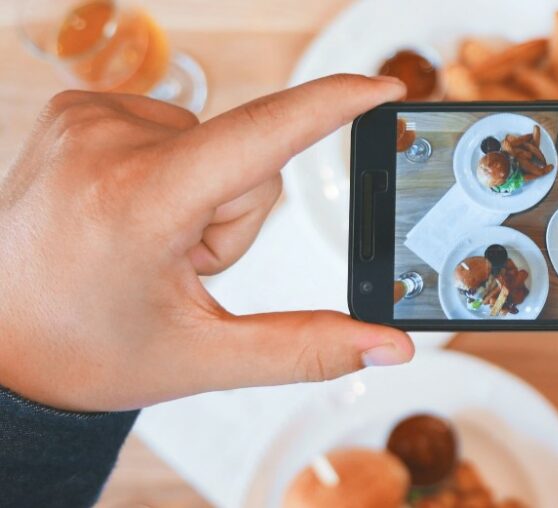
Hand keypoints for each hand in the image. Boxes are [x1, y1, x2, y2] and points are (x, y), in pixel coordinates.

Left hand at [0, 75, 413, 411]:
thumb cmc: (84, 350)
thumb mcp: (202, 358)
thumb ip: (308, 349)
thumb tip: (389, 347)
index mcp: (139, 203)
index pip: (262, 135)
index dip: (333, 106)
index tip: (384, 87)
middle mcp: (107, 143)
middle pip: (248, 160)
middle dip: (236, 217)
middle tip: (179, 266)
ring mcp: (86, 119)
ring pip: (215, 144)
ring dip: (203, 196)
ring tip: (147, 243)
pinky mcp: (78, 109)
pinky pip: (174, 128)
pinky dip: (172, 173)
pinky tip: (129, 213)